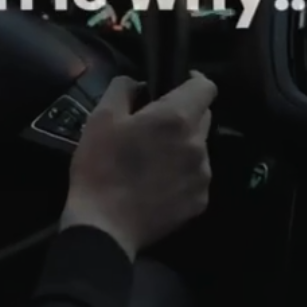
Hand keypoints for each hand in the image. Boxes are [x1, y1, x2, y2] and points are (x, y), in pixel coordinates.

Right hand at [61, 73, 216, 259]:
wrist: (104, 226)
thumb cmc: (100, 167)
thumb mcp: (101, 117)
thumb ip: (124, 88)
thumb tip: (139, 83)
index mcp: (176, 118)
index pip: (206, 87)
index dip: (193, 80)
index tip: (176, 85)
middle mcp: (198, 144)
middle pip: (204, 117)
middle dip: (184, 114)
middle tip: (154, 126)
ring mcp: (202, 175)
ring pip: (199, 148)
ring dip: (183, 146)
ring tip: (154, 160)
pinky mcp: (200, 201)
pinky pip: (196, 176)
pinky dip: (182, 174)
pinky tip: (157, 184)